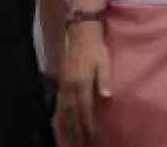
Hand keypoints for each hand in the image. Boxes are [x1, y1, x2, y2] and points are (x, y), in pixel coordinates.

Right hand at [57, 23, 110, 146]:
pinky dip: (60, 118)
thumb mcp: (104, 61)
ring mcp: (63, 86)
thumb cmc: (96, 48)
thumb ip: (105, 79)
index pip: (85, 110)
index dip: (88, 126)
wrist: (80, 32)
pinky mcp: (61, 84)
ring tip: (69, 142)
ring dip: (67, 129)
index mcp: (82, 83)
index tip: (92, 139)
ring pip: (64, 113)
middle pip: (72, 116)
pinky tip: (61, 125)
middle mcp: (70, 88)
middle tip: (80, 146)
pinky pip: (59, 105)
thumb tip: (107, 97)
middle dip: (76, 133)